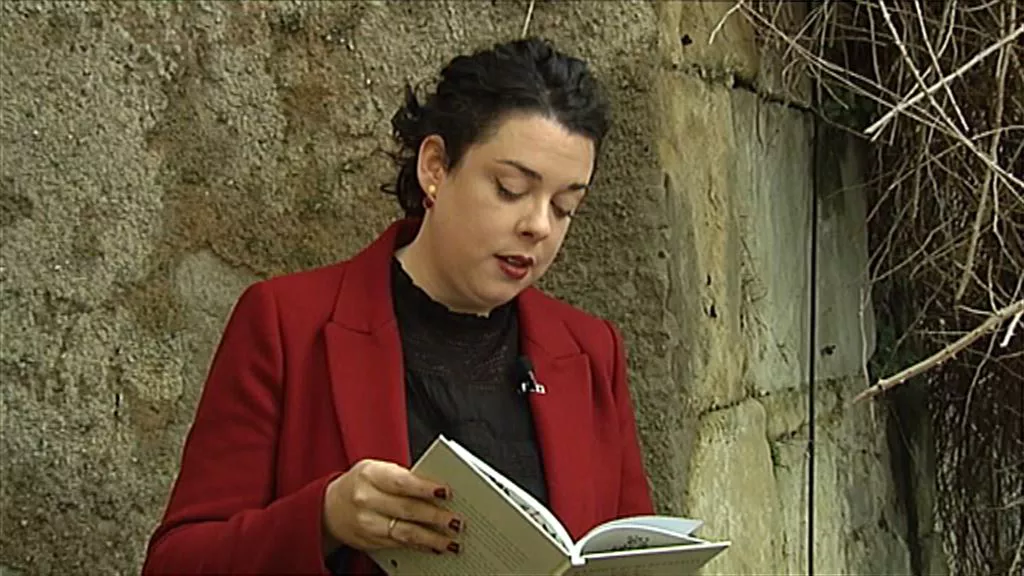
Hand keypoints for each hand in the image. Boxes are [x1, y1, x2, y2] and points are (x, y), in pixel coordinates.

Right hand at [322, 459, 462, 555]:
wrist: (329, 507)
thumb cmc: (361, 483)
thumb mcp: (377, 469)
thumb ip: (403, 476)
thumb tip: (437, 489)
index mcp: (371, 474)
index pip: (402, 482)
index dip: (425, 488)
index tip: (446, 492)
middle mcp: (366, 499)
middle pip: (407, 510)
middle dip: (435, 517)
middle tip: (457, 521)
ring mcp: (367, 523)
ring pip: (404, 533)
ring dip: (431, 538)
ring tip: (451, 541)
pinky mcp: (370, 541)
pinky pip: (399, 545)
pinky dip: (419, 546)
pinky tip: (434, 547)